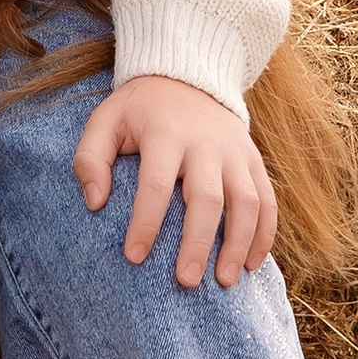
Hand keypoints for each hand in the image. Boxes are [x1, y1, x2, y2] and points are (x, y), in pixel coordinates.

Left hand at [73, 73, 276, 291]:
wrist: (187, 76)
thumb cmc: (140, 111)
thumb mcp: (105, 121)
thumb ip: (90, 158)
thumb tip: (95, 203)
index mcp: (165, 133)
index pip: (156, 183)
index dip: (146, 222)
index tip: (134, 257)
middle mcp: (206, 143)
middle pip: (207, 197)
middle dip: (197, 242)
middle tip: (185, 281)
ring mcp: (235, 152)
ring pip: (246, 201)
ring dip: (239, 243)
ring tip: (224, 281)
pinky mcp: (253, 160)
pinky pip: (268, 199)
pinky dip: (265, 233)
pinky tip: (251, 264)